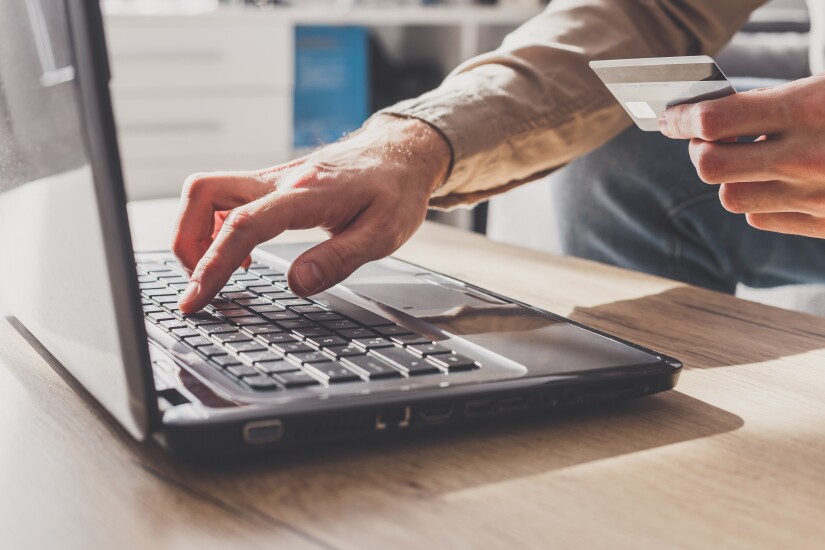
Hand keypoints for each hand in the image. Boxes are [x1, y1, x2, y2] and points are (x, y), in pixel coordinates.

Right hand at [172, 115, 450, 312]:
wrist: (400, 154)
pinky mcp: (271, 183)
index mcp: (306, 193)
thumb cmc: (394, 191)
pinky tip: (241, 254)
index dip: (213, 264)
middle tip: (199, 284)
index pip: (244, 225)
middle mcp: (280, 179)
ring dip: (198, 233)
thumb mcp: (382, 235)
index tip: (196, 298)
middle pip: (203, 193)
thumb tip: (296, 284)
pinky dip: (218, 228)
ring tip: (218, 272)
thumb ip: (338, 260)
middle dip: (187, 242)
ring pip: (207, 193)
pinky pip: (226, 199)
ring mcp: (271, 178)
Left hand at [659, 75, 824, 237]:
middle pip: (710, 165)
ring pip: (731, 197)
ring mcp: (816, 197)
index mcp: (808, 109)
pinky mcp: (824, 223)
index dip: (682, 119)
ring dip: (730, 178)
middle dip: (700, 150)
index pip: (714, 120)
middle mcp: (807, 158)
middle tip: (704, 139)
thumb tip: (712, 116)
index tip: (669, 118)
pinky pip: (761, 217)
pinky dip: (759, 200)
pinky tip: (776, 181)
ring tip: (751, 158)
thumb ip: (774, 102)